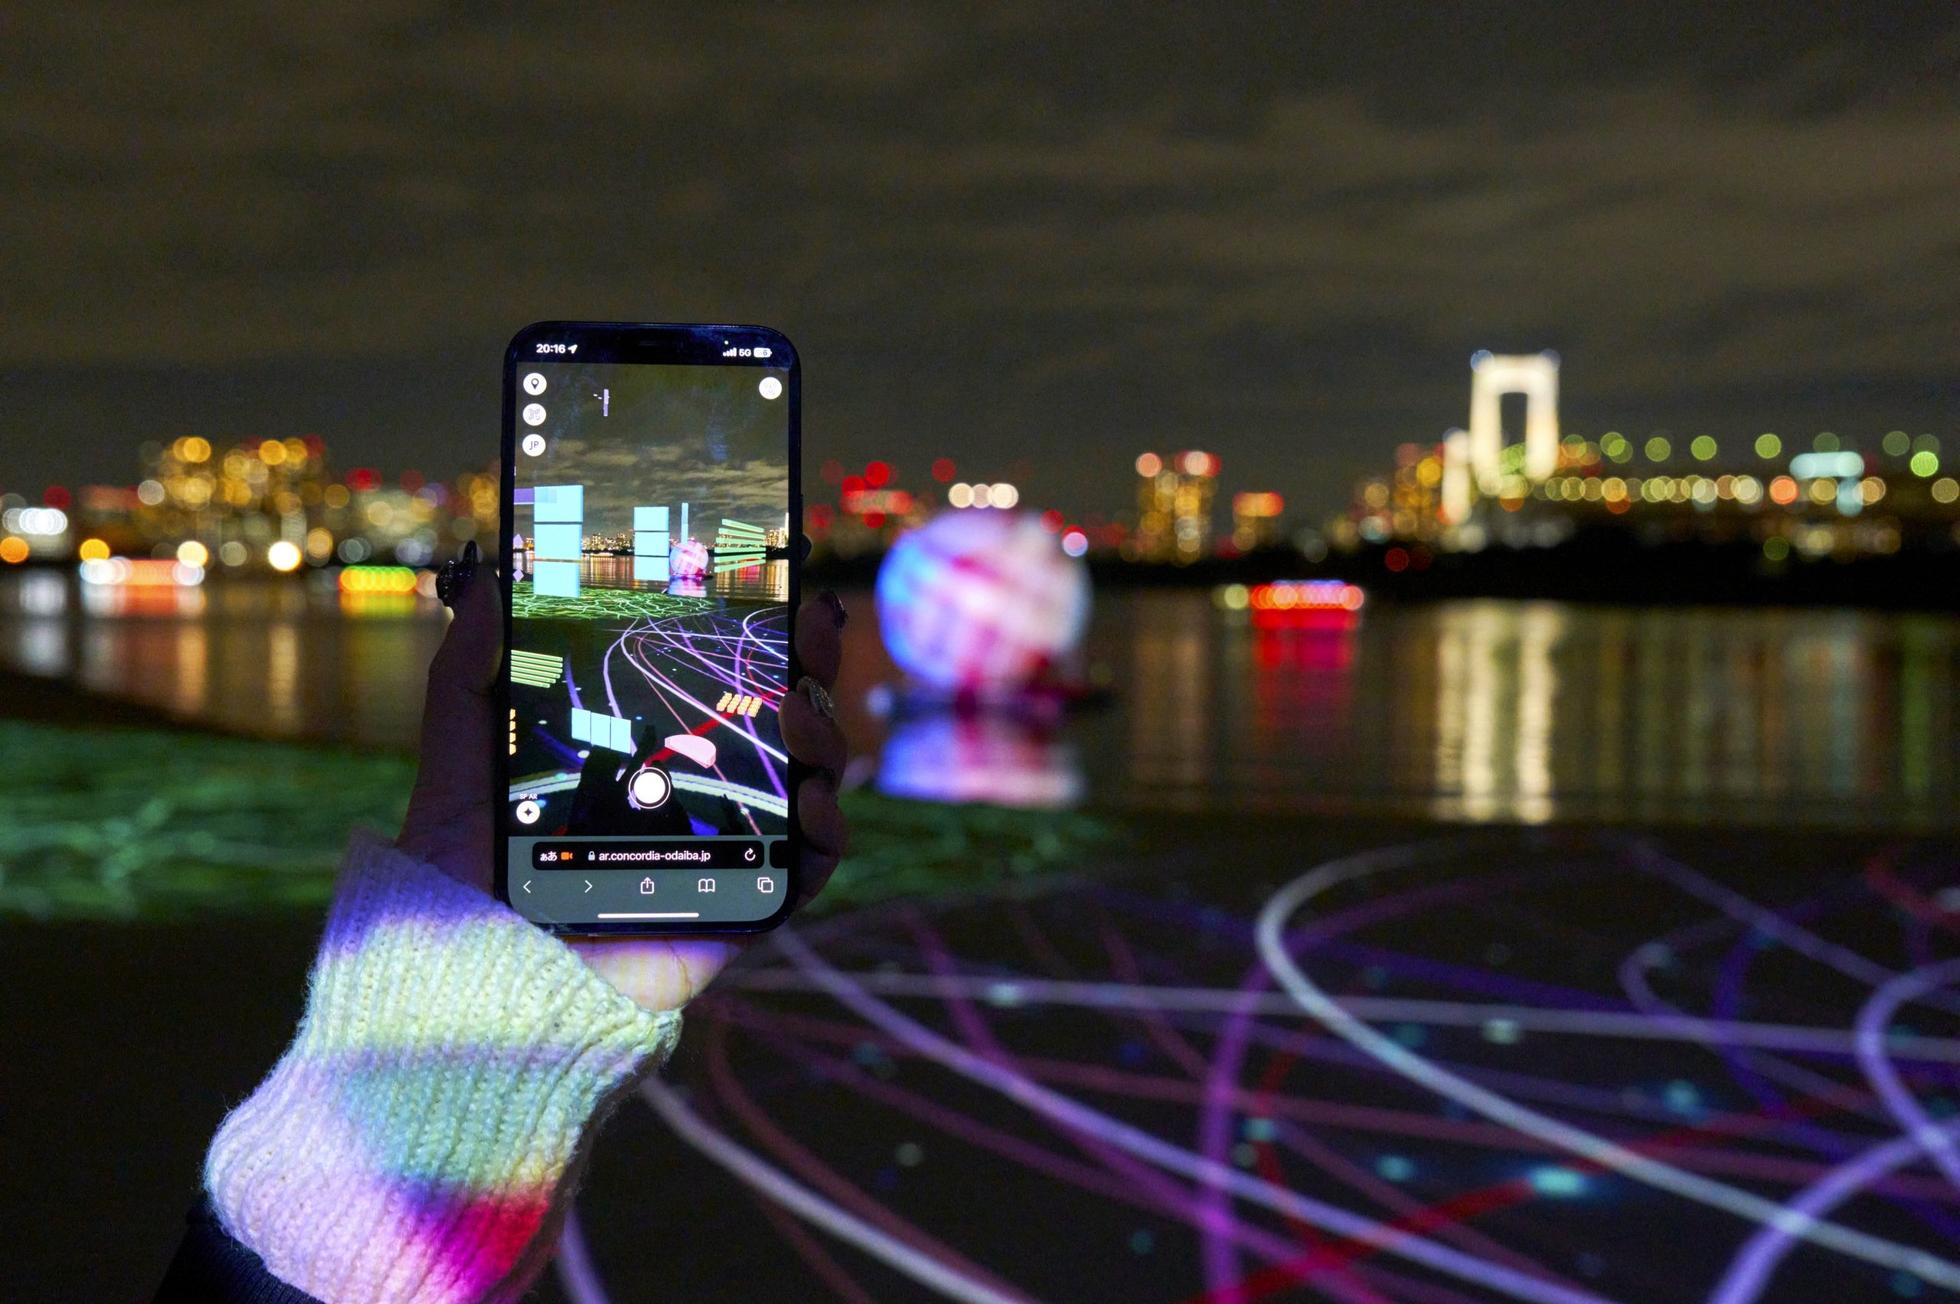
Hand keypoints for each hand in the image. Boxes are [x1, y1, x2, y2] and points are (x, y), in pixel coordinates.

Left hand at [397, 547, 847, 1011]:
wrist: (462, 967)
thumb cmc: (461, 865)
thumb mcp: (463, 748)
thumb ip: (472, 670)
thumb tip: (490, 588)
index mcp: (650, 750)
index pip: (727, 681)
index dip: (767, 636)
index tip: (785, 589)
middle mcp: (699, 795)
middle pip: (786, 722)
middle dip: (814, 668)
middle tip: (814, 627)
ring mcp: (727, 852)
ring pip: (814, 786)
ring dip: (827, 739)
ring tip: (799, 715)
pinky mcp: (740, 911)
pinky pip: (810, 871)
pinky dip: (829, 833)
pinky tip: (815, 802)